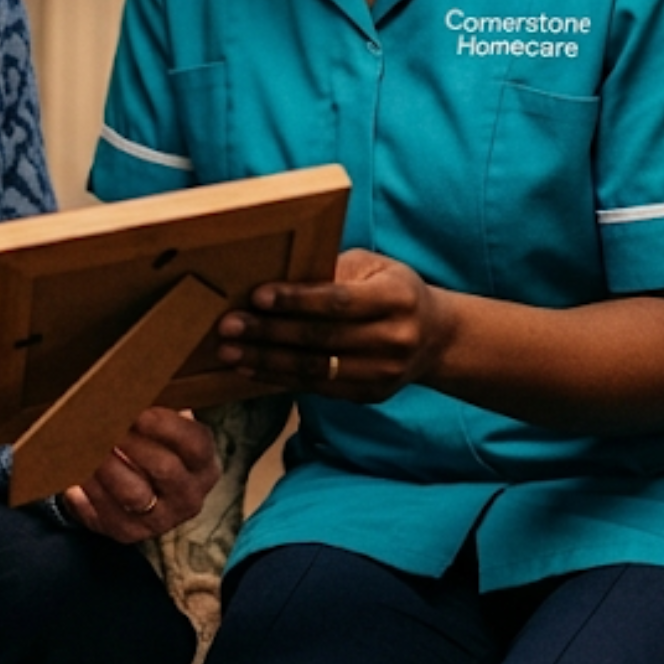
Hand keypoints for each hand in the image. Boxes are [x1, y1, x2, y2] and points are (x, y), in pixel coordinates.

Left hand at [57, 407, 218, 542]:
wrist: (147, 496)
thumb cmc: (156, 450)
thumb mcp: (167, 433)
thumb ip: (157, 414)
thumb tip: (130, 389)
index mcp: (204, 466)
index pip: (195, 444)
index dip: (167, 425)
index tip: (138, 410)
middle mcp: (189, 498)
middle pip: (164, 468)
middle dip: (132, 442)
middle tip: (104, 422)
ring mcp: (159, 520)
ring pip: (132, 493)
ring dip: (105, 465)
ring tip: (84, 442)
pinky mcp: (128, 533)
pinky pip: (104, 513)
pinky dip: (86, 491)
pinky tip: (72, 472)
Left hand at [214, 248, 453, 400]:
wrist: (435, 337)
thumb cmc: (391, 290)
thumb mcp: (373, 267)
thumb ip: (334, 271)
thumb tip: (277, 277)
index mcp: (396, 297)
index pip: (339, 301)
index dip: (296, 300)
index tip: (257, 296)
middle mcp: (395, 338)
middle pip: (322, 338)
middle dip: (269, 332)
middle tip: (228, 327)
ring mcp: (384, 372)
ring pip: (316, 369)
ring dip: (267, 361)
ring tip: (230, 352)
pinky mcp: (370, 395)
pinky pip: (317, 388)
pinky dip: (280, 378)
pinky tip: (251, 369)